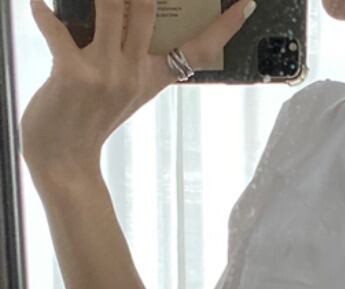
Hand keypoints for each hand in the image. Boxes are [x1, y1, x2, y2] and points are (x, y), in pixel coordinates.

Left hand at [20, 0, 254, 178]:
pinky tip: (38, 4)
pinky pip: (56, 29)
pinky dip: (44, 13)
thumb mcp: (121, 89)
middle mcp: (134, 73)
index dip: (224, 27)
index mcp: (151, 77)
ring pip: (111, 7)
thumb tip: (119, 12)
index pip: (198, 50)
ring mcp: (107, 73)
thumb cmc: (87, 120)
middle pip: (148, 9)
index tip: (246, 5)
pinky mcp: (74, 73)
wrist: (63, 158)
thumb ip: (126, 55)